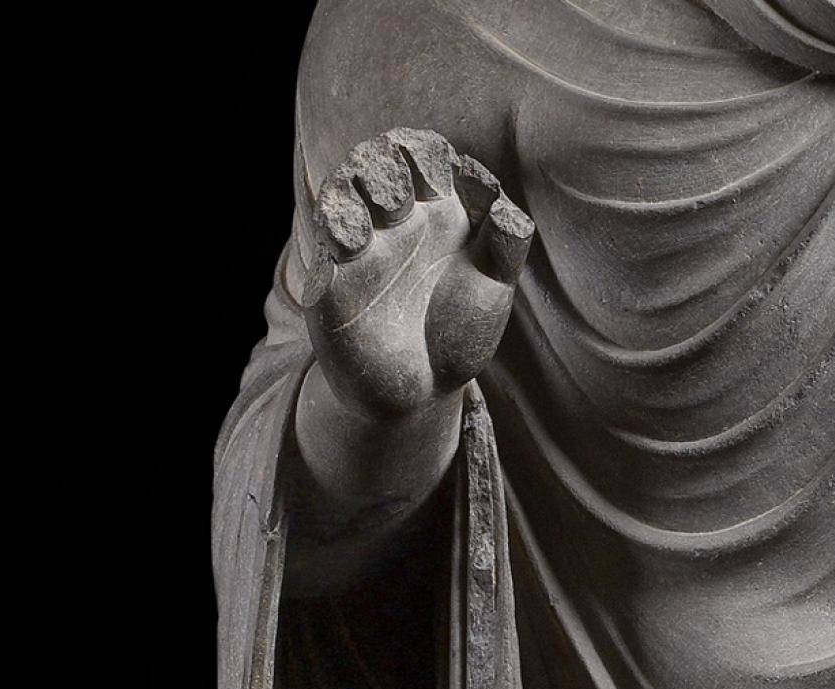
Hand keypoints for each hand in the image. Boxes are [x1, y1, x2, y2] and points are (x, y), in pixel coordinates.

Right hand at [297, 128, 533, 416]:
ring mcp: (362, 241)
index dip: (445, 158)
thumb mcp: (492, 288)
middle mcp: (397, 217)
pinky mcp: (333, 273)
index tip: (475, 189)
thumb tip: (507, 210)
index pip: (431, 154)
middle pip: (384, 154)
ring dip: (368, 181)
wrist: (419, 389)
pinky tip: (357, 240)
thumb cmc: (456, 330)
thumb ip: (505, 246)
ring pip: (349, 182)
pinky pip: (327, 233)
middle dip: (400, 158)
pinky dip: (339, 223)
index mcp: (439, 210)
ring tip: (393, 209)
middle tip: (426, 188)